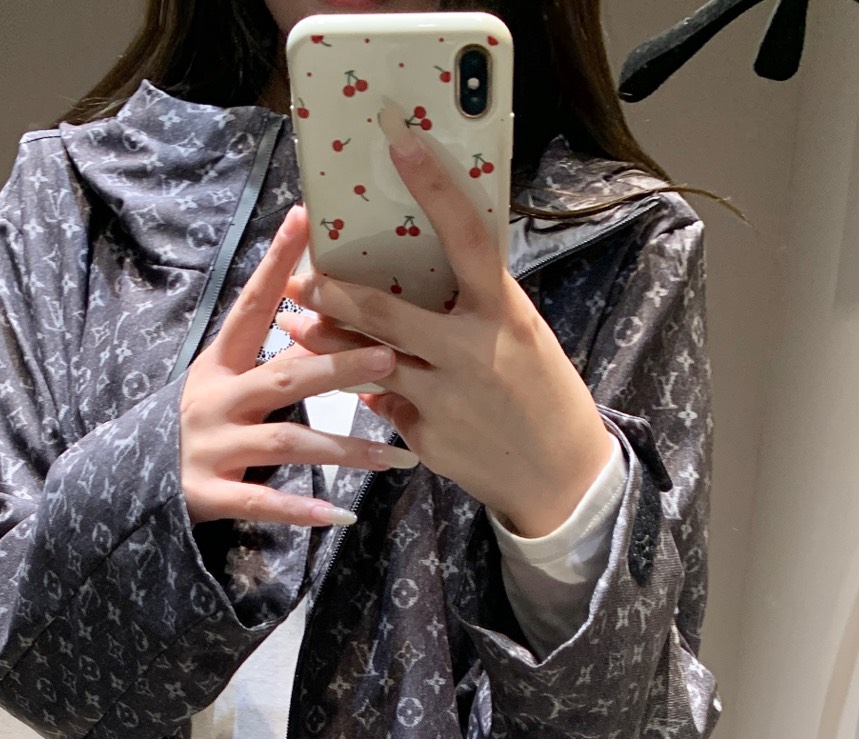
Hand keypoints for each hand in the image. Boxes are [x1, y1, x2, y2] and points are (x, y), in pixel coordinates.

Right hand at [179, 203, 419, 527]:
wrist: (135, 486)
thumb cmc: (199, 428)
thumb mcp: (224, 384)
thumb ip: (271, 357)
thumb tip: (325, 312)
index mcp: (218, 366)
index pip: (250, 308)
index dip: (276, 265)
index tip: (305, 220)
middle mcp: (214, 402)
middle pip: (282, 378)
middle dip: (337, 366)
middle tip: (389, 357)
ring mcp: (210, 449)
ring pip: (285, 444)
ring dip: (342, 448)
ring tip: (393, 455)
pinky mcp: (208, 494)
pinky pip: (262, 503)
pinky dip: (301, 509)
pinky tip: (340, 514)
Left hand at [277, 112, 617, 537]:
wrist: (559, 476)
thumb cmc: (541, 392)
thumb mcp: (520, 334)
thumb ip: (473, 306)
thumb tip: (419, 278)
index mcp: (501, 312)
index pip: (466, 237)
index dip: (434, 186)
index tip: (401, 142)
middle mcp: (469, 351)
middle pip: (384, 312)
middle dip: (333, 293)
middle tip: (301, 277)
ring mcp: (444, 398)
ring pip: (367, 362)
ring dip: (326, 342)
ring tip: (298, 323)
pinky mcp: (426, 437)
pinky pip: (385, 405)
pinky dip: (370, 391)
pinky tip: (352, 382)